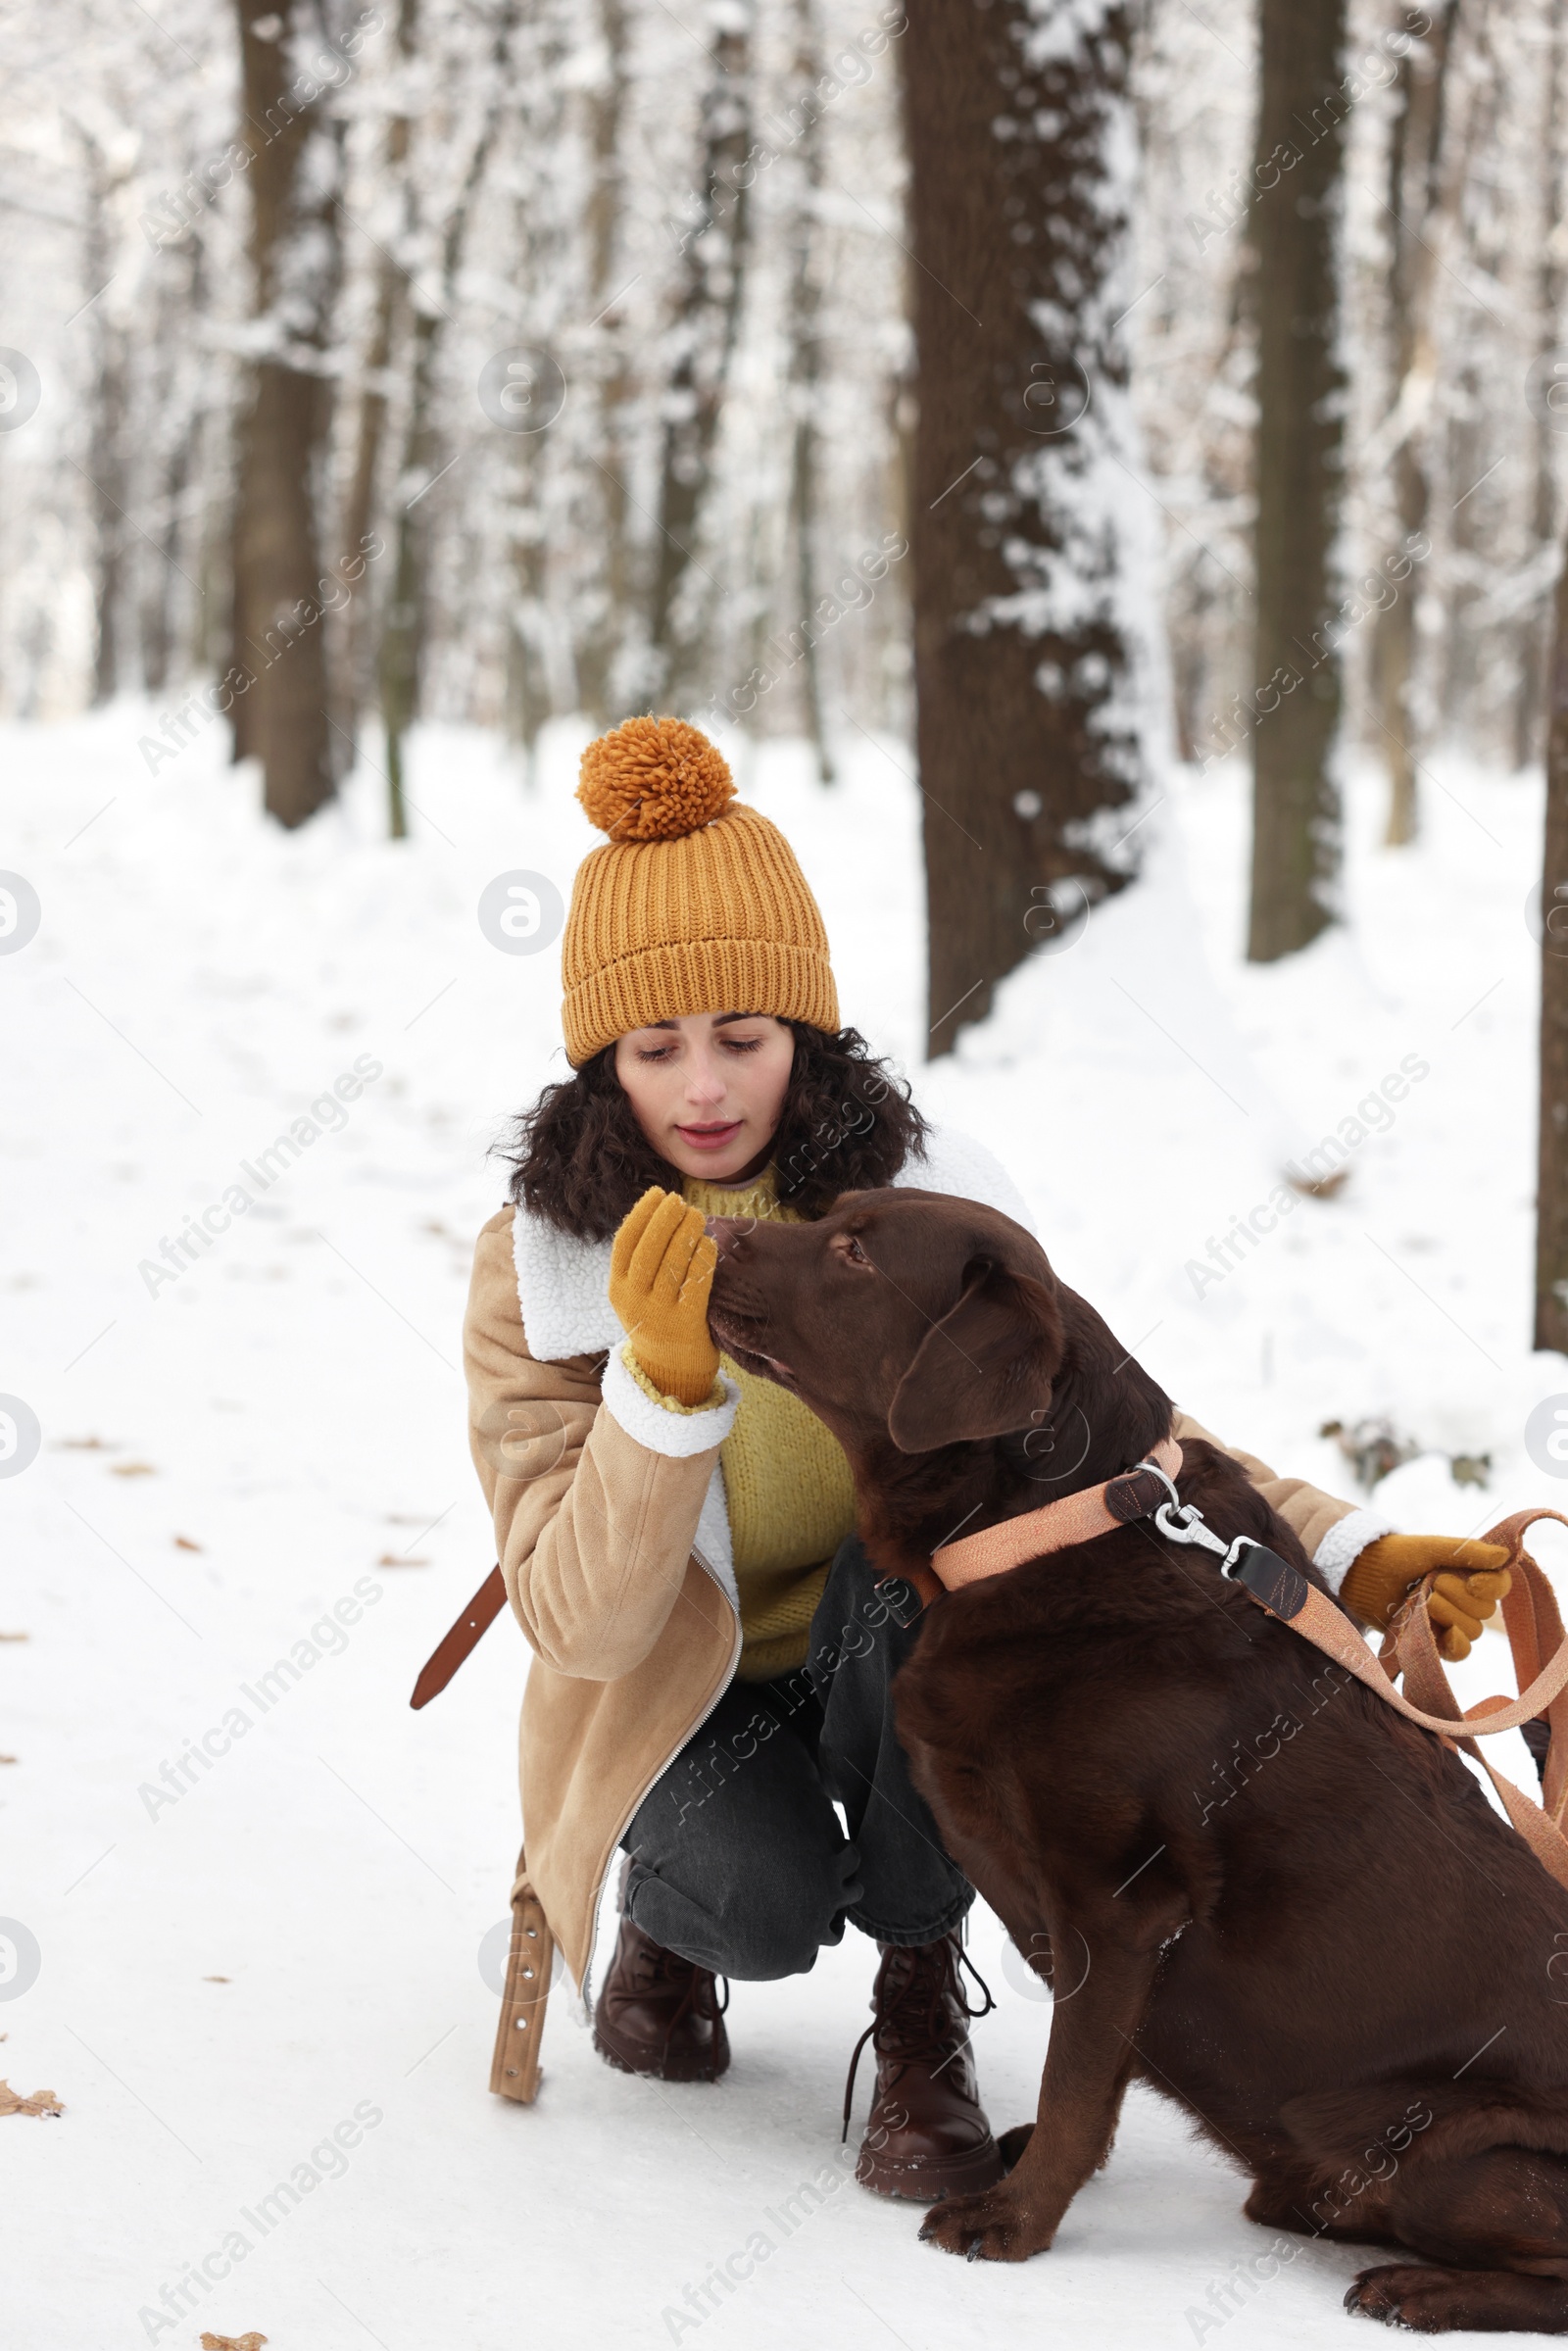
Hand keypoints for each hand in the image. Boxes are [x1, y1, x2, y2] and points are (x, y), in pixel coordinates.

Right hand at [608, 1187, 720, 1406]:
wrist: (669, 1372)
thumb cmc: (657, 1320)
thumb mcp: (636, 1294)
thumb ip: (642, 1261)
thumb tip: (661, 1212)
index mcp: (617, 1289)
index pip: (624, 1242)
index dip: (641, 1213)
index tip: (657, 1193)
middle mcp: (633, 1300)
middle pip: (648, 1249)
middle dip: (665, 1219)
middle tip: (681, 1201)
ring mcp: (659, 1314)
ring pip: (672, 1264)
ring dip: (686, 1234)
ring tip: (698, 1216)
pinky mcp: (685, 1324)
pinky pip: (695, 1284)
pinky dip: (703, 1259)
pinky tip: (710, 1243)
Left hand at [1340, 1534, 1510, 1661]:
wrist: (1360, 1573)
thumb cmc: (1395, 1555)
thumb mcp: (1432, 1548)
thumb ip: (1467, 1551)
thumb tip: (1504, 1556)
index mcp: (1467, 1574)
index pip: (1498, 1586)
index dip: (1491, 1587)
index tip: (1474, 1581)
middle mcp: (1462, 1600)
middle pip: (1485, 1611)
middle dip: (1461, 1598)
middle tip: (1434, 1583)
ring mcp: (1448, 1621)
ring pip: (1473, 1631)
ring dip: (1450, 1615)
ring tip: (1424, 1600)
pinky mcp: (1433, 1639)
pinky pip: (1458, 1652)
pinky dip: (1456, 1645)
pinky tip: (1447, 1634)